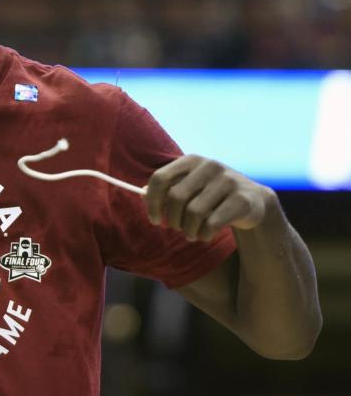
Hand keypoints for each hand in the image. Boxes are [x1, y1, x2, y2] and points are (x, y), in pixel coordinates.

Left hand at [145, 154, 276, 241]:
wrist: (253, 201)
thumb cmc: (211, 196)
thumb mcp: (189, 187)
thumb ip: (166, 189)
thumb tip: (141, 194)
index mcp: (192, 160)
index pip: (160, 178)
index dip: (152, 202)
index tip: (155, 219)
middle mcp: (210, 166)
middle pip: (175, 197)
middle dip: (172, 219)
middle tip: (177, 228)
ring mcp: (228, 181)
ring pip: (193, 213)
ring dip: (188, 230)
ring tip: (191, 234)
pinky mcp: (242, 199)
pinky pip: (212, 223)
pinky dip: (204, 234)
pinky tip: (205, 235)